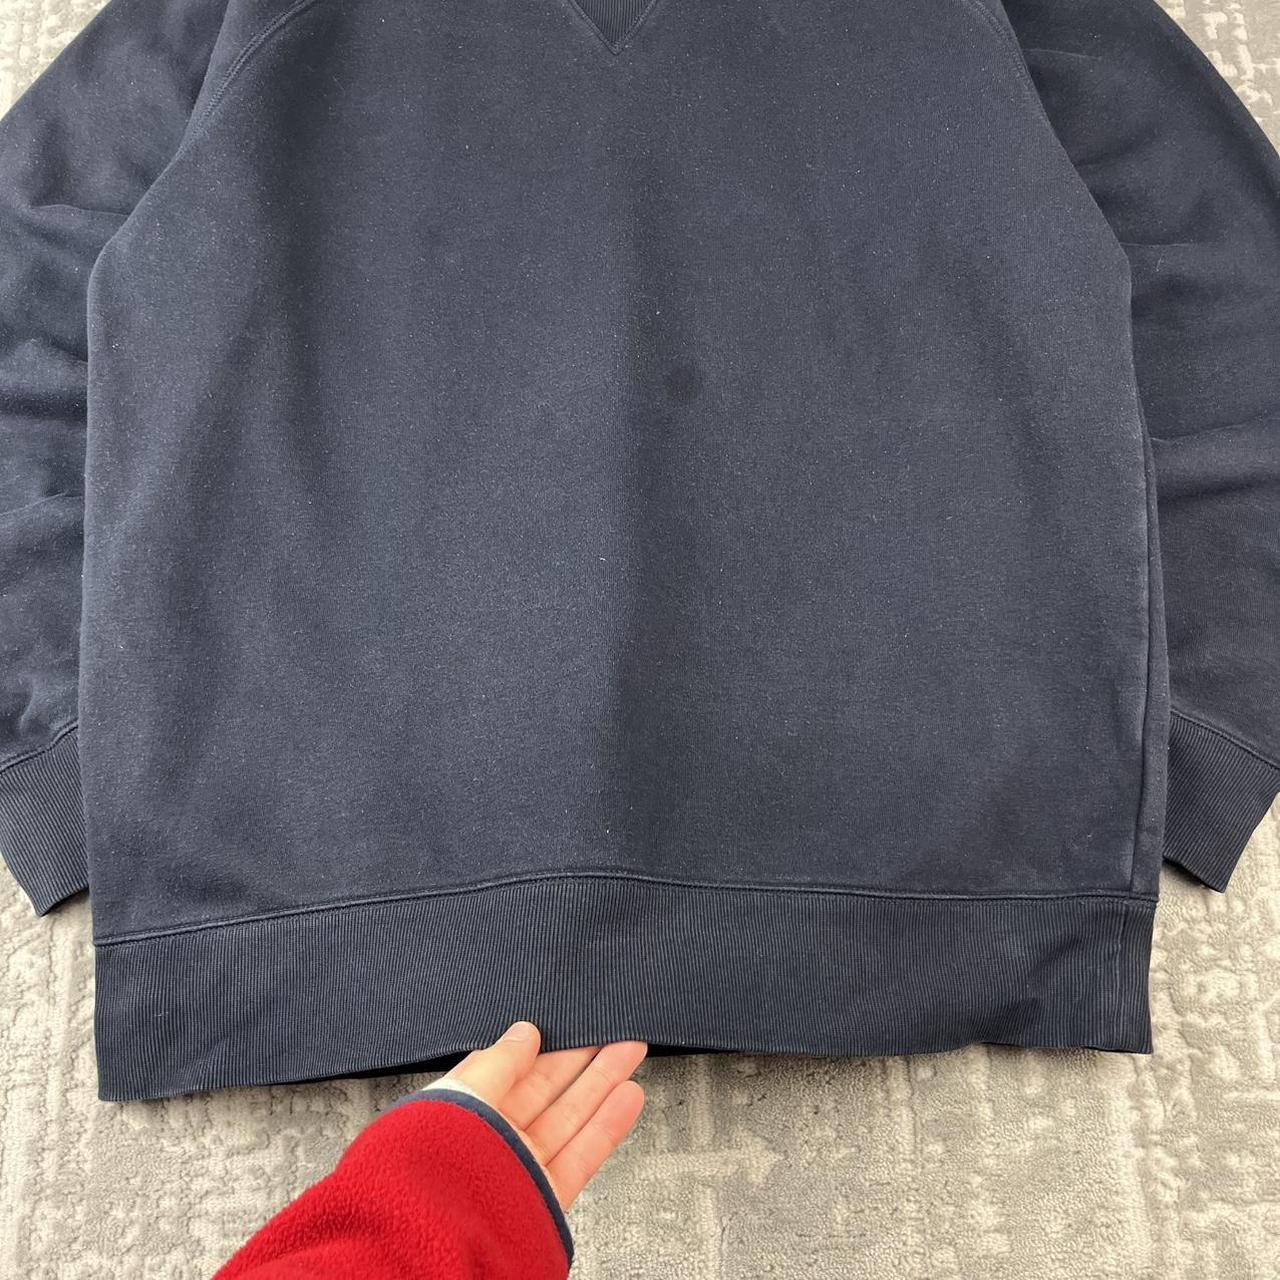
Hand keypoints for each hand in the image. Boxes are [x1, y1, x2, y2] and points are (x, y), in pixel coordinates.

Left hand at [424, 1020, 646, 1210]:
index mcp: (463, 1113)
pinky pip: (581, 1155)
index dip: (541, 1049)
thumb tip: (525, 1032)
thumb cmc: (434, 1162)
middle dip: (581, 1060)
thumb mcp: (463, 1093)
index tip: (568, 1025)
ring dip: (603, 1084)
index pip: (508, 1073)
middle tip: (611, 1033)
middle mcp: (492, 1142)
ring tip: (630, 1051)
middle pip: (546, 1093)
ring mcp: (520, 1169)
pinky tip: (628, 1096)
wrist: (438, 1234)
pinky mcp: (544, 1196)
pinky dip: (608, 1125)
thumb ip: (499, 1063)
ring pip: (570, 1119)